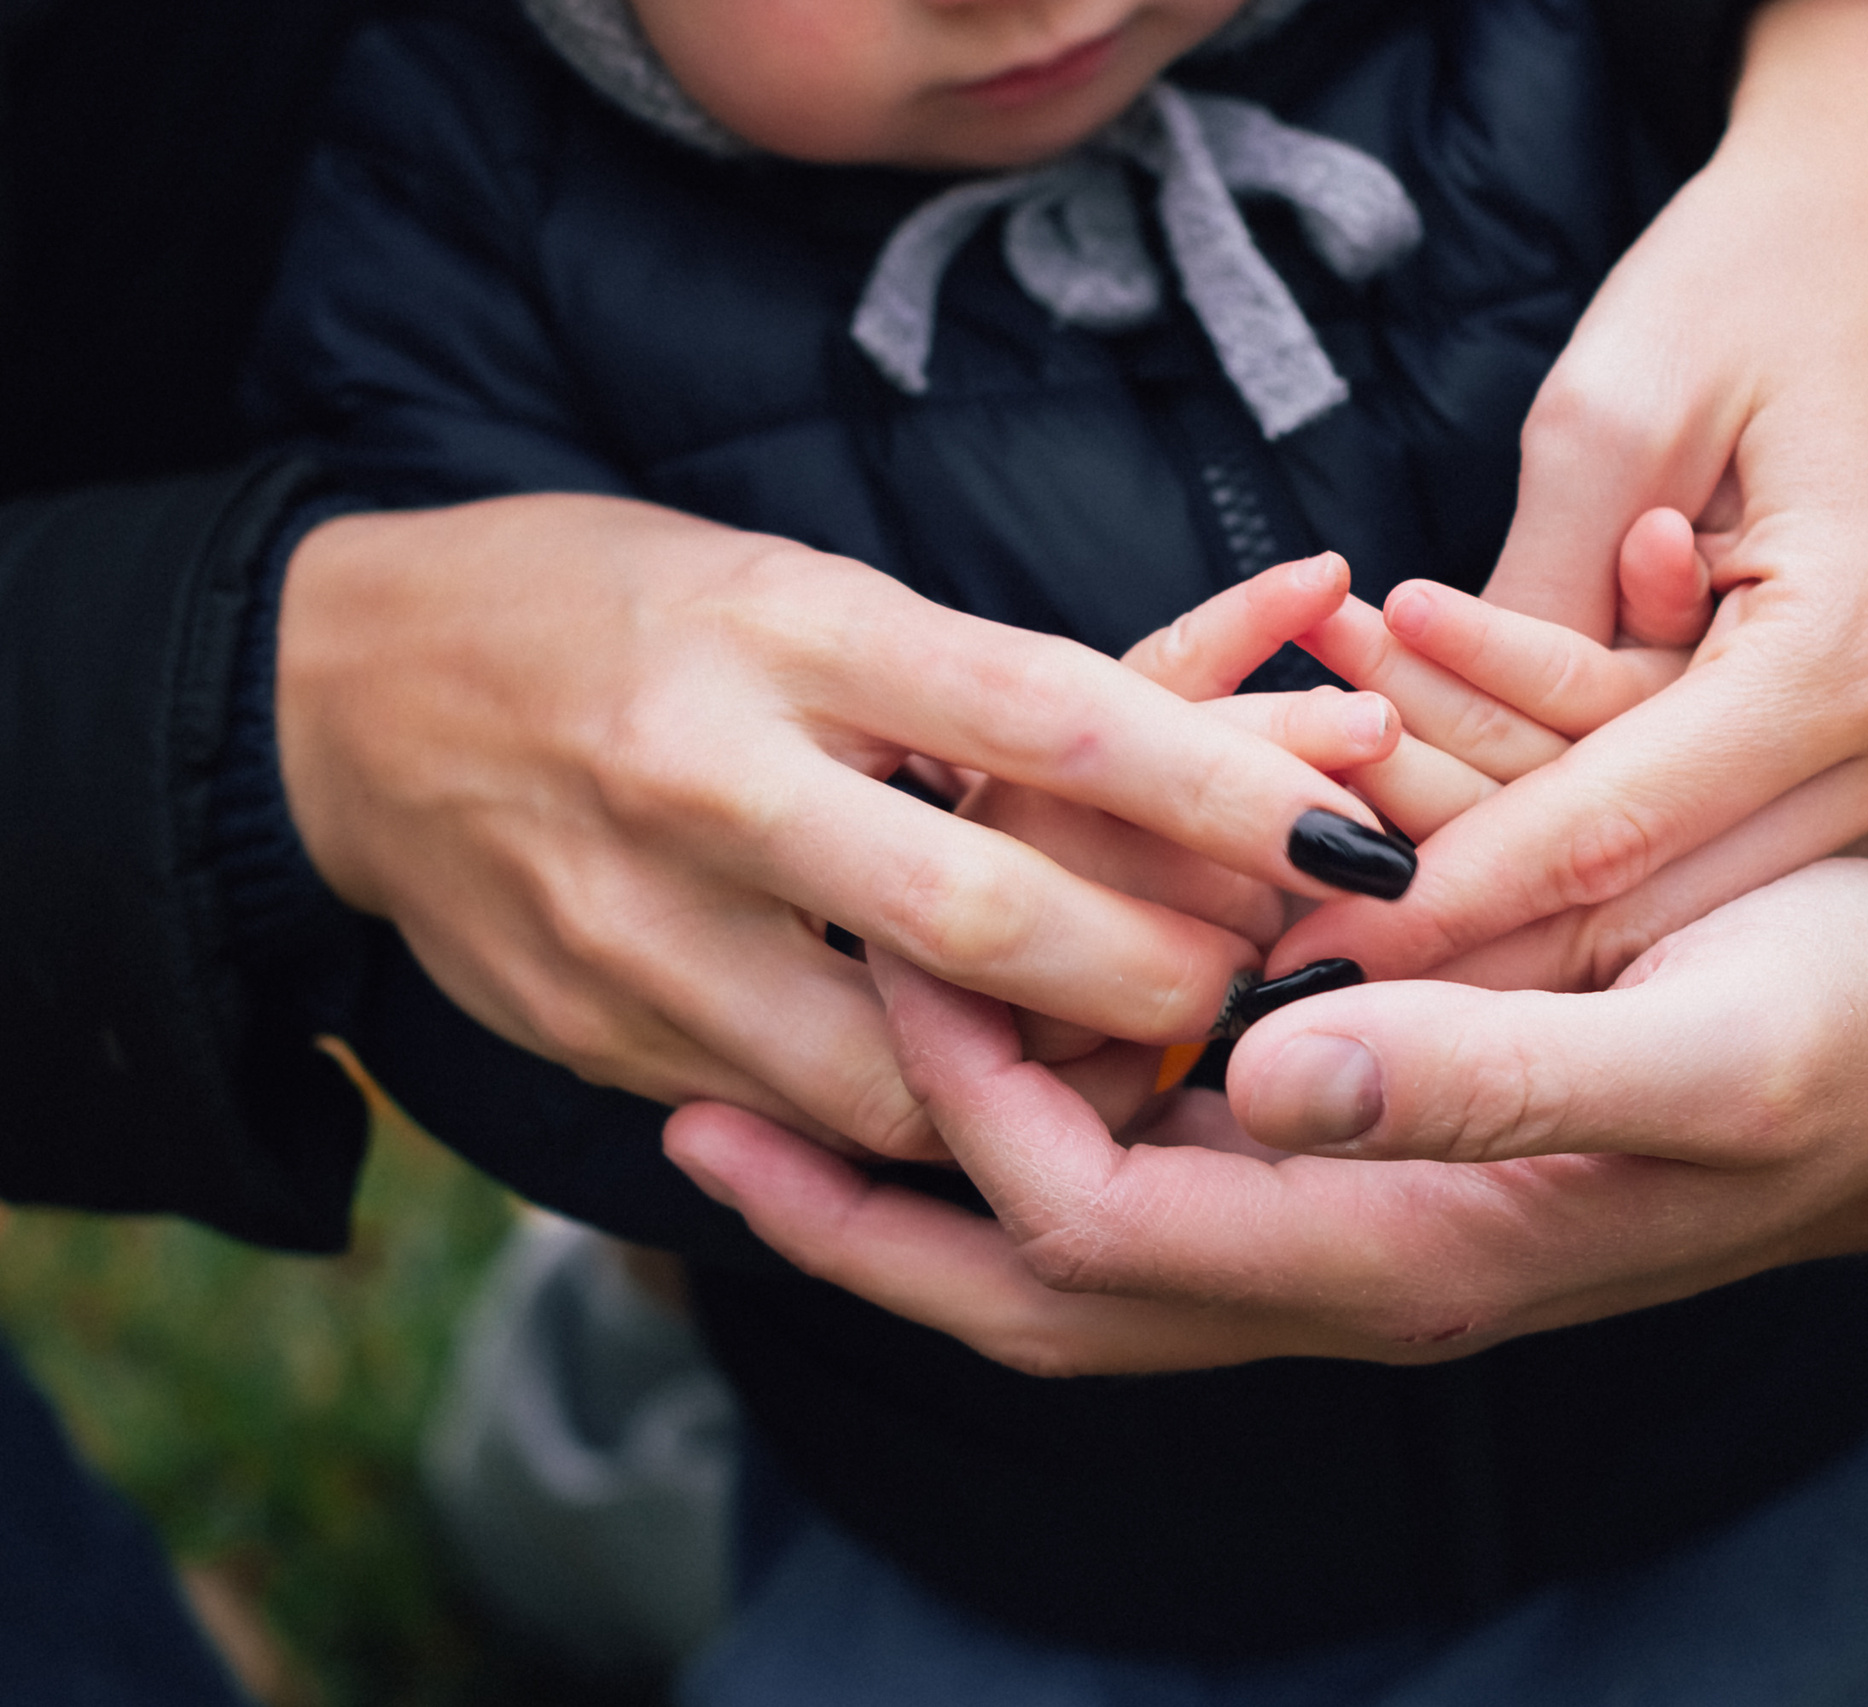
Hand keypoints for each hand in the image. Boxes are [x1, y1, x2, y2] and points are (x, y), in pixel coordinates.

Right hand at [277, 497, 1409, 1157]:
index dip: (1220, 781)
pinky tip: (999, 1095)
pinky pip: (795, 1118)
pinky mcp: (591, 1037)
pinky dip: (918, 1118)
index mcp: (780, 625)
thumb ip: (992, 683)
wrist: (347, 696)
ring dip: (1049, 1086)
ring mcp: (629, 928)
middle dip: (1158, 979)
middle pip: (979, 922)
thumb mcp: (805, 585)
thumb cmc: (628, 610)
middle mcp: (701, 779)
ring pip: (894, 1076)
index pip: (1044, 709)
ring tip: (1149, 1059)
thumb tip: (1239, 737)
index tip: (1351, 829)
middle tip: (1269, 987)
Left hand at [660, 859, 1867, 1374]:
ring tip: (807, 1078)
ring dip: (943, 1167)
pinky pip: (1171, 1162)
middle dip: (869, 1221)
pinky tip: (1015, 1024)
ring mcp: (1363, 1215)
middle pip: (1042, 1286)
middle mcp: (1351, 1258)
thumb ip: (1483, 1073)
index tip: (889, 963)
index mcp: (1399, 1247)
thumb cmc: (1839, 1050)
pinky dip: (1064, 1108)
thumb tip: (1266, 1070)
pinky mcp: (1389, 1150)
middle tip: (703, 1127)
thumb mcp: (1692, 1052)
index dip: (963, 1111)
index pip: (1092, 1223)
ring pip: (1087, 1234)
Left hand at [1277, 0, 1867, 990]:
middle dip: (1475, 939)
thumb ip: (1533, 617)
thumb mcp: (1609, 415)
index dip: (1445, 904)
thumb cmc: (1773, 262)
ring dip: (1529, 891)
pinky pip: (1734, 829)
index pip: (1612, 827)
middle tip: (1307, 976)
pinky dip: (1609, 834)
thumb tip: (1442, 788)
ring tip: (1358, 899)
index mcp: (1857, 652)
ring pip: (1692, 881)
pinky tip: (1479, 837)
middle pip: (1660, 892)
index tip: (1309, 970)